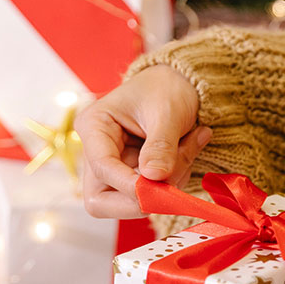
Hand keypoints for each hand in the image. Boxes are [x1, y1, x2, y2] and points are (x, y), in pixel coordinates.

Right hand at [75, 65, 210, 218]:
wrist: (179, 82)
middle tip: (176, 177)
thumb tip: (155, 178)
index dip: (130, 185)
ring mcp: (113, 168)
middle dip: (141, 198)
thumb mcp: (168, 111)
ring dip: (165, 186)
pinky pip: (150, 195)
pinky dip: (173, 180)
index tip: (161, 188)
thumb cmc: (167, 88)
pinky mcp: (132, 176)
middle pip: (101, 200)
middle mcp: (96, 151)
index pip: (102, 167)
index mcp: (94, 126)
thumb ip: (161, 145)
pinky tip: (187, 150)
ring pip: (128, 202)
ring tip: (190, 146)